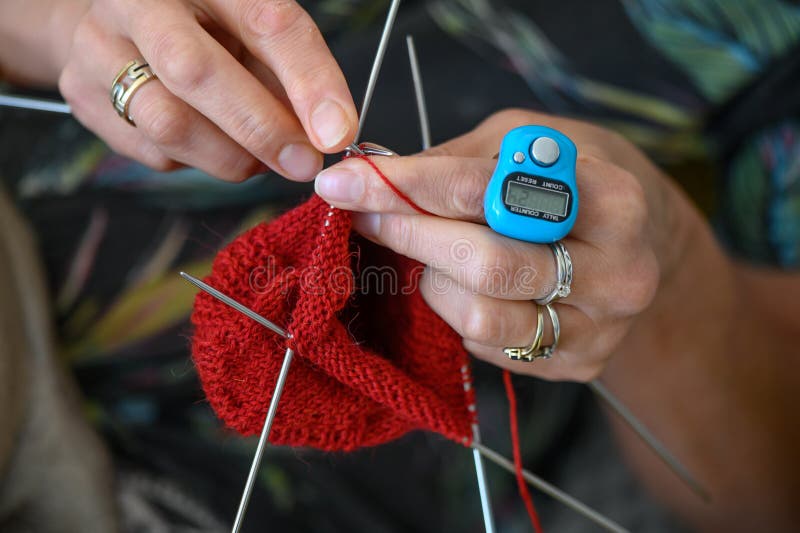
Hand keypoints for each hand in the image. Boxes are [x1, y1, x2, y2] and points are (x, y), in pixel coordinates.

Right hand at [58, 0, 357, 181]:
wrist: (121, 21)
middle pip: (195, 72)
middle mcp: (137, 1)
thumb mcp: (257, 27)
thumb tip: (330, 133)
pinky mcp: (82, 95)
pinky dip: (198, 162)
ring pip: (167, 123)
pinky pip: (151, 151)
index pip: (265, 20)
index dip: (308, 81)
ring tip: (262, 158)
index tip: (337, 133)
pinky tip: (214, 145)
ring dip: (231, 156)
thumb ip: (292, 70)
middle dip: (259, 128)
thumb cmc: (210, 26)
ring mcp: (98, 47)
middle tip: (302, 163)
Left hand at [315, 109, 692, 380]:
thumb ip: (457, 162)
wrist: (640, 240)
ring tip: (431, 255)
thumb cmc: (573, 178)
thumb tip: (372, 179)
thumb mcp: (525, 141)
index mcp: (613, 199)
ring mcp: (600, 326)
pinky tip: (465, 285)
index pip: (488, 191)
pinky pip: (489, 346)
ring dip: (433, 282)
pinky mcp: (578, 362)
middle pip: (484, 264)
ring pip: (480, 316)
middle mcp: (618, 271)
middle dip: (408, 236)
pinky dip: (457, 313)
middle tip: (364, 217)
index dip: (406, 187)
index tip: (345, 183)